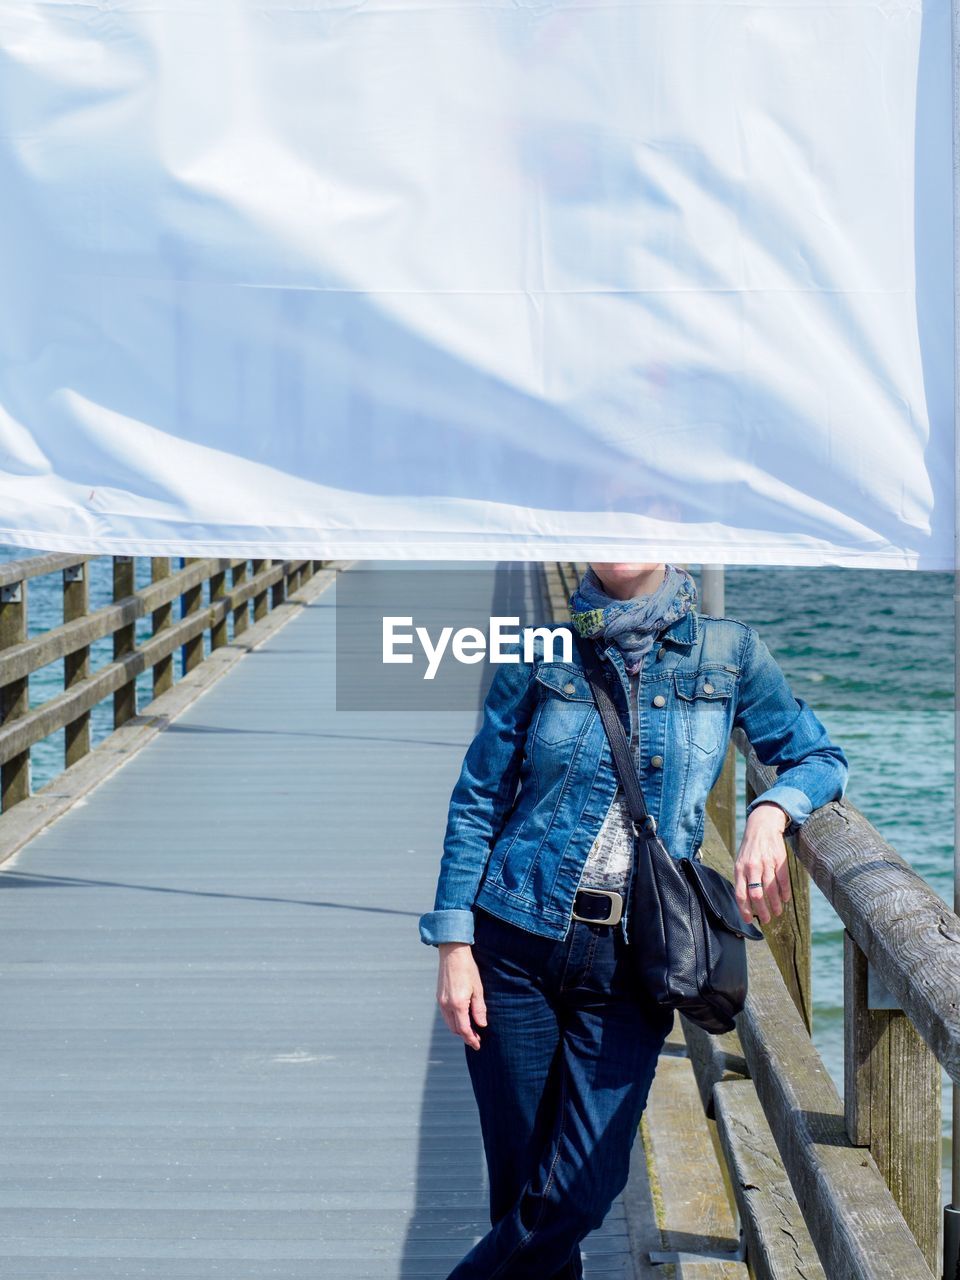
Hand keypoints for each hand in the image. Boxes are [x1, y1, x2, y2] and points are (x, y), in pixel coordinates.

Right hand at [436, 942, 486, 1049]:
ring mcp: (440, 1001)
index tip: (478, 1045)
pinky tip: (461, 1018)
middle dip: (465, 1036)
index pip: (464, 1029)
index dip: (471, 1039)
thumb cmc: (468, 969)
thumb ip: (479, 1009)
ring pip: (449, 1023)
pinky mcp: (439, 996)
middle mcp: (446, 1005)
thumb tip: (481, 1025)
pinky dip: (453, 1020)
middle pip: (455, 1029)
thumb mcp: (478, 989)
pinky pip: (445, 1015)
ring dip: (459, 1029)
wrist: (453, 953)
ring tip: (470, 1030)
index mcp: (457, 1004)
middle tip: (477, 1038)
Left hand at [733, 802, 791, 925]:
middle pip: (756, 895)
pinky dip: (785, 893)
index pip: (740, 894)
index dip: (745, 910)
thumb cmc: (750, 849)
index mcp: (740, 869)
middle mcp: (752, 867)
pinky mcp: (779, 860)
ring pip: (771, 890)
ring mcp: (766, 863)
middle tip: (766, 920)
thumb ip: (742, 880)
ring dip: (775, 905)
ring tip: (777, 912)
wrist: (762, 826)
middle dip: (762, 911)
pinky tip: (785, 899)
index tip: (749, 921)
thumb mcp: (740, 862)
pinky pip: (783, 881)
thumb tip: (746, 903)